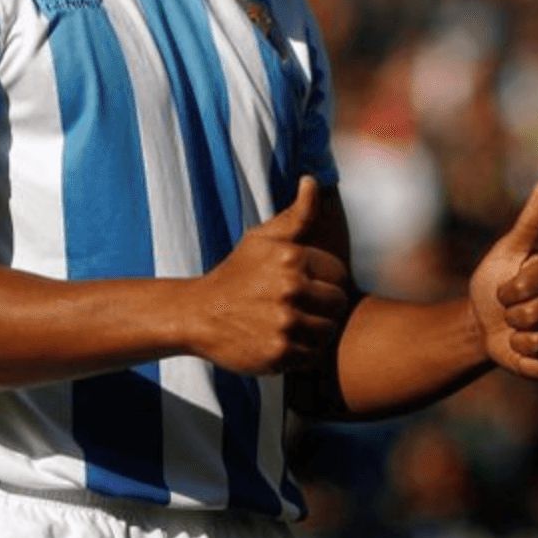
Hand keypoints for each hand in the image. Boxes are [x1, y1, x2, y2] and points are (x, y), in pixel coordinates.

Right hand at [187, 176, 350, 375]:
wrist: (198, 314)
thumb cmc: (236, 273)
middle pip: (338, 304)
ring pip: (328, 331)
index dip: (325, 281)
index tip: (305, 286)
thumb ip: (295, 214)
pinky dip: (302, 353)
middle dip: (324, 307)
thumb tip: (311, 181)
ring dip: (315, 331)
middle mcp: (290, 289)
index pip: (339, 275)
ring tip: (293, 324)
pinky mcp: (278, 353)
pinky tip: (283, 341)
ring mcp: (284, 323)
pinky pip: (312, 356)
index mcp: (292, 257)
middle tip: (301, 307)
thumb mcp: (261, 238)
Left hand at [468, 181, 537, 380]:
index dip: (509, 290)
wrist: (485, 325)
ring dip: (517, 340)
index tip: (503, 288)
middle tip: (510, 313)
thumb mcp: (506, 251)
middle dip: (513, 316)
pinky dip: (527, 363)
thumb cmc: (495, 283)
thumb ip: (530, 222)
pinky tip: (525, 352)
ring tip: (517, 332)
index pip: (533, 284)